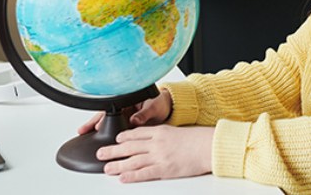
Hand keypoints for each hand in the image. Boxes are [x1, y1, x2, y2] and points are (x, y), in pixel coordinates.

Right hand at [77, 89, 172, 134]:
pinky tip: (102, 141)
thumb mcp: (154, 106)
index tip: (96, 125)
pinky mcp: (128, 126)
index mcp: (128, 100)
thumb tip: (136, 119)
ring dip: (97, 130)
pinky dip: (107, 135)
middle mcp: (123, 109)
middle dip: (92, 123)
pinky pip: (115, 130)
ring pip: (107, 123)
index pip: (110, 107)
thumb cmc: (160, 103)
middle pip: (104, 116)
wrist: (168, 107)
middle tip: (82, 130)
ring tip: (85, 135)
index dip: (102, 117)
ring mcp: (124, 117)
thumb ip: (145, 113)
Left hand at [97, 125, 213, 181]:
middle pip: (129, 146)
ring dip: (118, 164)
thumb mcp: (177, 132)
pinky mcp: (165, 169)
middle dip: (113, 150)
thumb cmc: (198, 140)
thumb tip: (153, 139)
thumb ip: (163, 135)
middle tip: (101, 154)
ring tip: (107, 168)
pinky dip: (132, 175)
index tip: (115, 139)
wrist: (209, 146)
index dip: (123, 137)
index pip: (136, 133)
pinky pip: (144, 173)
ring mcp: (160, 156)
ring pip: (133, 160)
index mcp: (160, 132)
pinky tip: (123, 178)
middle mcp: (157, 143)